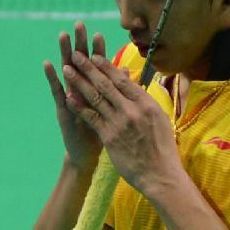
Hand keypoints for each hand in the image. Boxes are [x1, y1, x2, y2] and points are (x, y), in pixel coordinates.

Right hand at [43, 22, 103, 173]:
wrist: (88, 155)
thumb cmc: (102, 132)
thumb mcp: (112, 109)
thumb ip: (116, 89)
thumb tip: (126, 71)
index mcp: (94, 90)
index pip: (97, 67)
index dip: (98, 51)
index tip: (99, 32)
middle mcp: (81, 90)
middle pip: (82, 63)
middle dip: (80, 44)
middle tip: (79, 24)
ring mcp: (71, 98)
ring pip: (67, 72)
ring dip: (65, 54)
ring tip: (62, 35)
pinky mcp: (63, 109)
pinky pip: (58, 92)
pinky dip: (53, 78)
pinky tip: (48, 63)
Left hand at [62, 49, 181, 195]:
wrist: (160, 175)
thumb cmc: (163, 149)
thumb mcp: (160, 120)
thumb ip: (145, 102)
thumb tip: (135, 86)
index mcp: (147, 104)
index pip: (123, 80)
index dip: (106, 67)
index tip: (95, 56)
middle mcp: (132, 110)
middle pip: (106, 84)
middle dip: (88, 68)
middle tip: (76, 55)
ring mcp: (120, 123)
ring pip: (96, 98)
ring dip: (79, 82)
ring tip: (67, 69)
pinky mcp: (109, 138)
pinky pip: (91, 118)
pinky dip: (79, 106)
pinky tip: (68, 97)